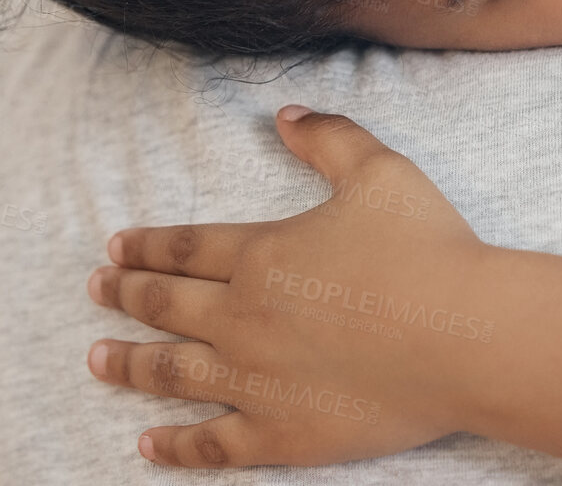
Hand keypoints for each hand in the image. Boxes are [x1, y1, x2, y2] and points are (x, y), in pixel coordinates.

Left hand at [86, 106, 496, 467]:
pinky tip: (147, 445)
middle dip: (124, 297)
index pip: (183, 249)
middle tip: (95, 291)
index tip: (114, 249)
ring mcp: (257, 381)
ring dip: (128, 365)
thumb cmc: (427, 249)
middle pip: (165, 306)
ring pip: (172, 373)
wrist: (466, 338)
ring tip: (95, 359)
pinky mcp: (282, 433)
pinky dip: (174, 446)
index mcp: (261, 254)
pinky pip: (212, 443)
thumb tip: (283, 114)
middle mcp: (244, 317)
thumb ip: (326, 137)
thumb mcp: (378, 170)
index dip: (145, 247)